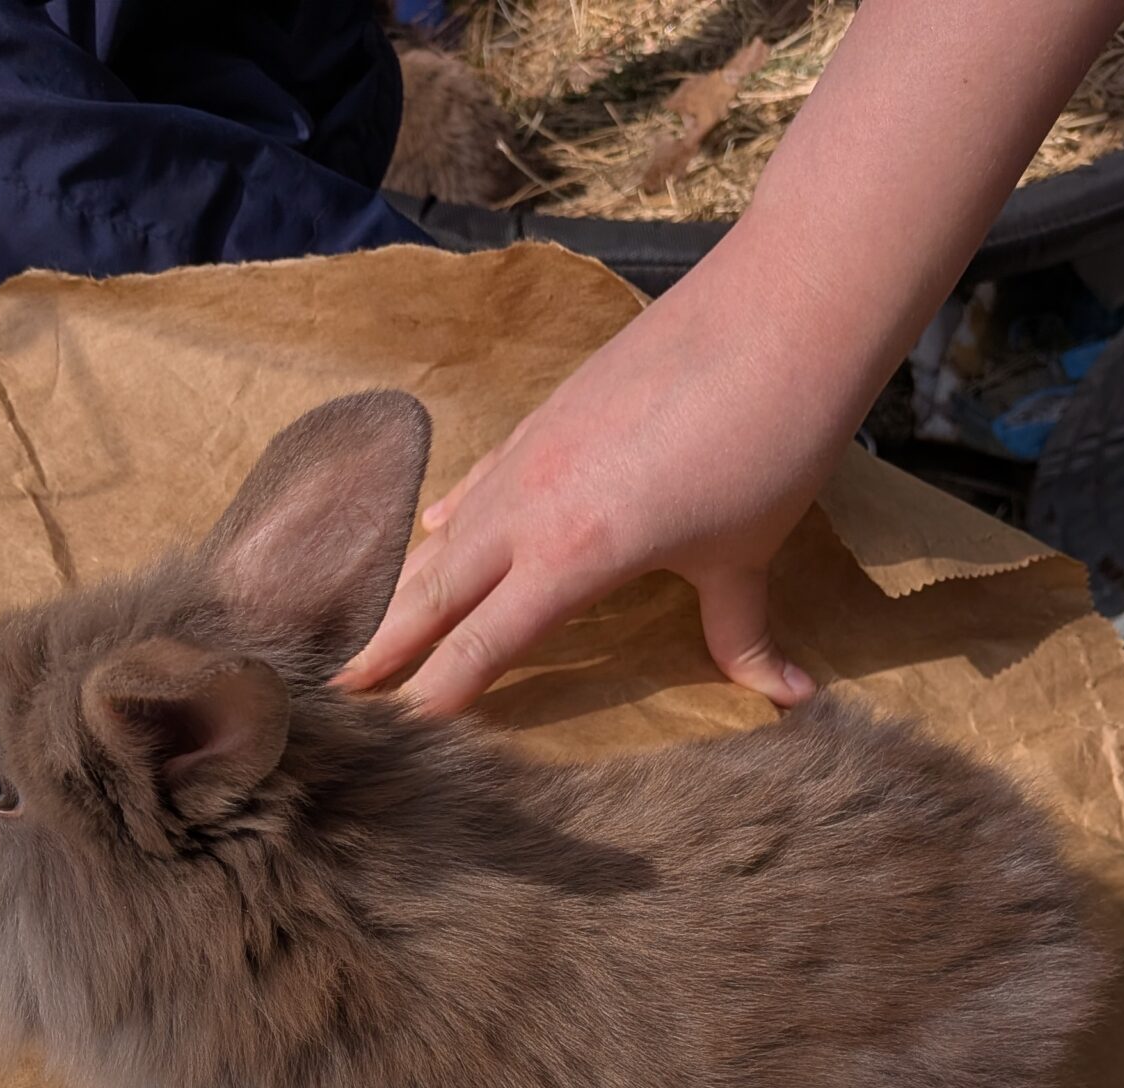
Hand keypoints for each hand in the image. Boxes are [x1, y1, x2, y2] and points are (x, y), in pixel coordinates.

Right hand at [336, 295, 821, 715]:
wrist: (781, 312)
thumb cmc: (768, 444)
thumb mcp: (747, 556)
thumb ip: (744, 635)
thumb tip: (791, 699)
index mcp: (572, 558)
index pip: (481, 647)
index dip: (436, 698)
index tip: (397, 739)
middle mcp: (529, 509)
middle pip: (434, 592)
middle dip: (381, 645)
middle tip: (331, 691)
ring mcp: (531, 454)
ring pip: (444, 533)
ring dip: (402, 583)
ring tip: (362, 622)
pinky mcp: (546, 413)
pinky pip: (477, 478)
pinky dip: (448, 513)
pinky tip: (430, 530)